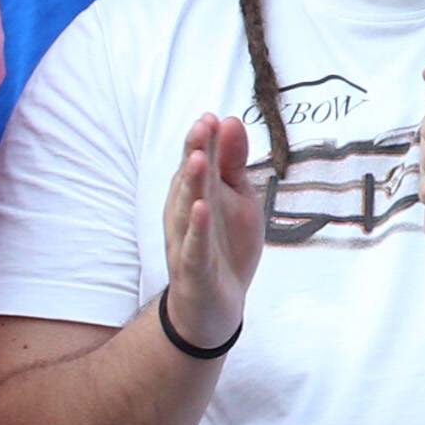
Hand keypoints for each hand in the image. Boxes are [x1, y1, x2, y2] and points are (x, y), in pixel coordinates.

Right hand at [159, 115, 259, 350]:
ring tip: (200, 159)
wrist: (215, 307)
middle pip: (190, 181)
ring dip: (192, 185)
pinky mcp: (194, 270)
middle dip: (195, 153)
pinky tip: (201, 209)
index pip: (198, 162)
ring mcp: (187, 242)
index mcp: (197, 194)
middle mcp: (186, 215)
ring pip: (186, 210)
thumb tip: (230, 120)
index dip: (203, 140)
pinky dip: (197, 229)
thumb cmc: (226, 246)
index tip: (212, 116)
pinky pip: (193, 247)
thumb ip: (233, 163)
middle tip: (203, 126)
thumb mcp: (238, 199)